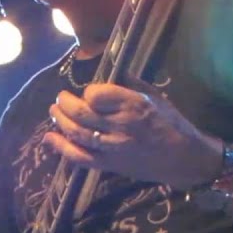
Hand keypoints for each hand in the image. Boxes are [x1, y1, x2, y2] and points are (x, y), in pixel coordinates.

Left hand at [46, 77, 222, 188]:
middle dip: (65, 104)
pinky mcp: (110, 165)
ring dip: (60, 121)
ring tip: (53, 112)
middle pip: (82, 113)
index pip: (97, 94)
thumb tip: (110, 67)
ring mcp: (114, 147)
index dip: (89, 92)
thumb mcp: (156, 96)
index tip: (89, 92)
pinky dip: (62, 148)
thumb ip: (131, 83)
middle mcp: (121, 126)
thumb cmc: (171, 123)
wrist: (183, 158)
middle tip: (60, 98)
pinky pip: (80, 158)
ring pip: (77, 134)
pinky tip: (50, 138)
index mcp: (134, 105)